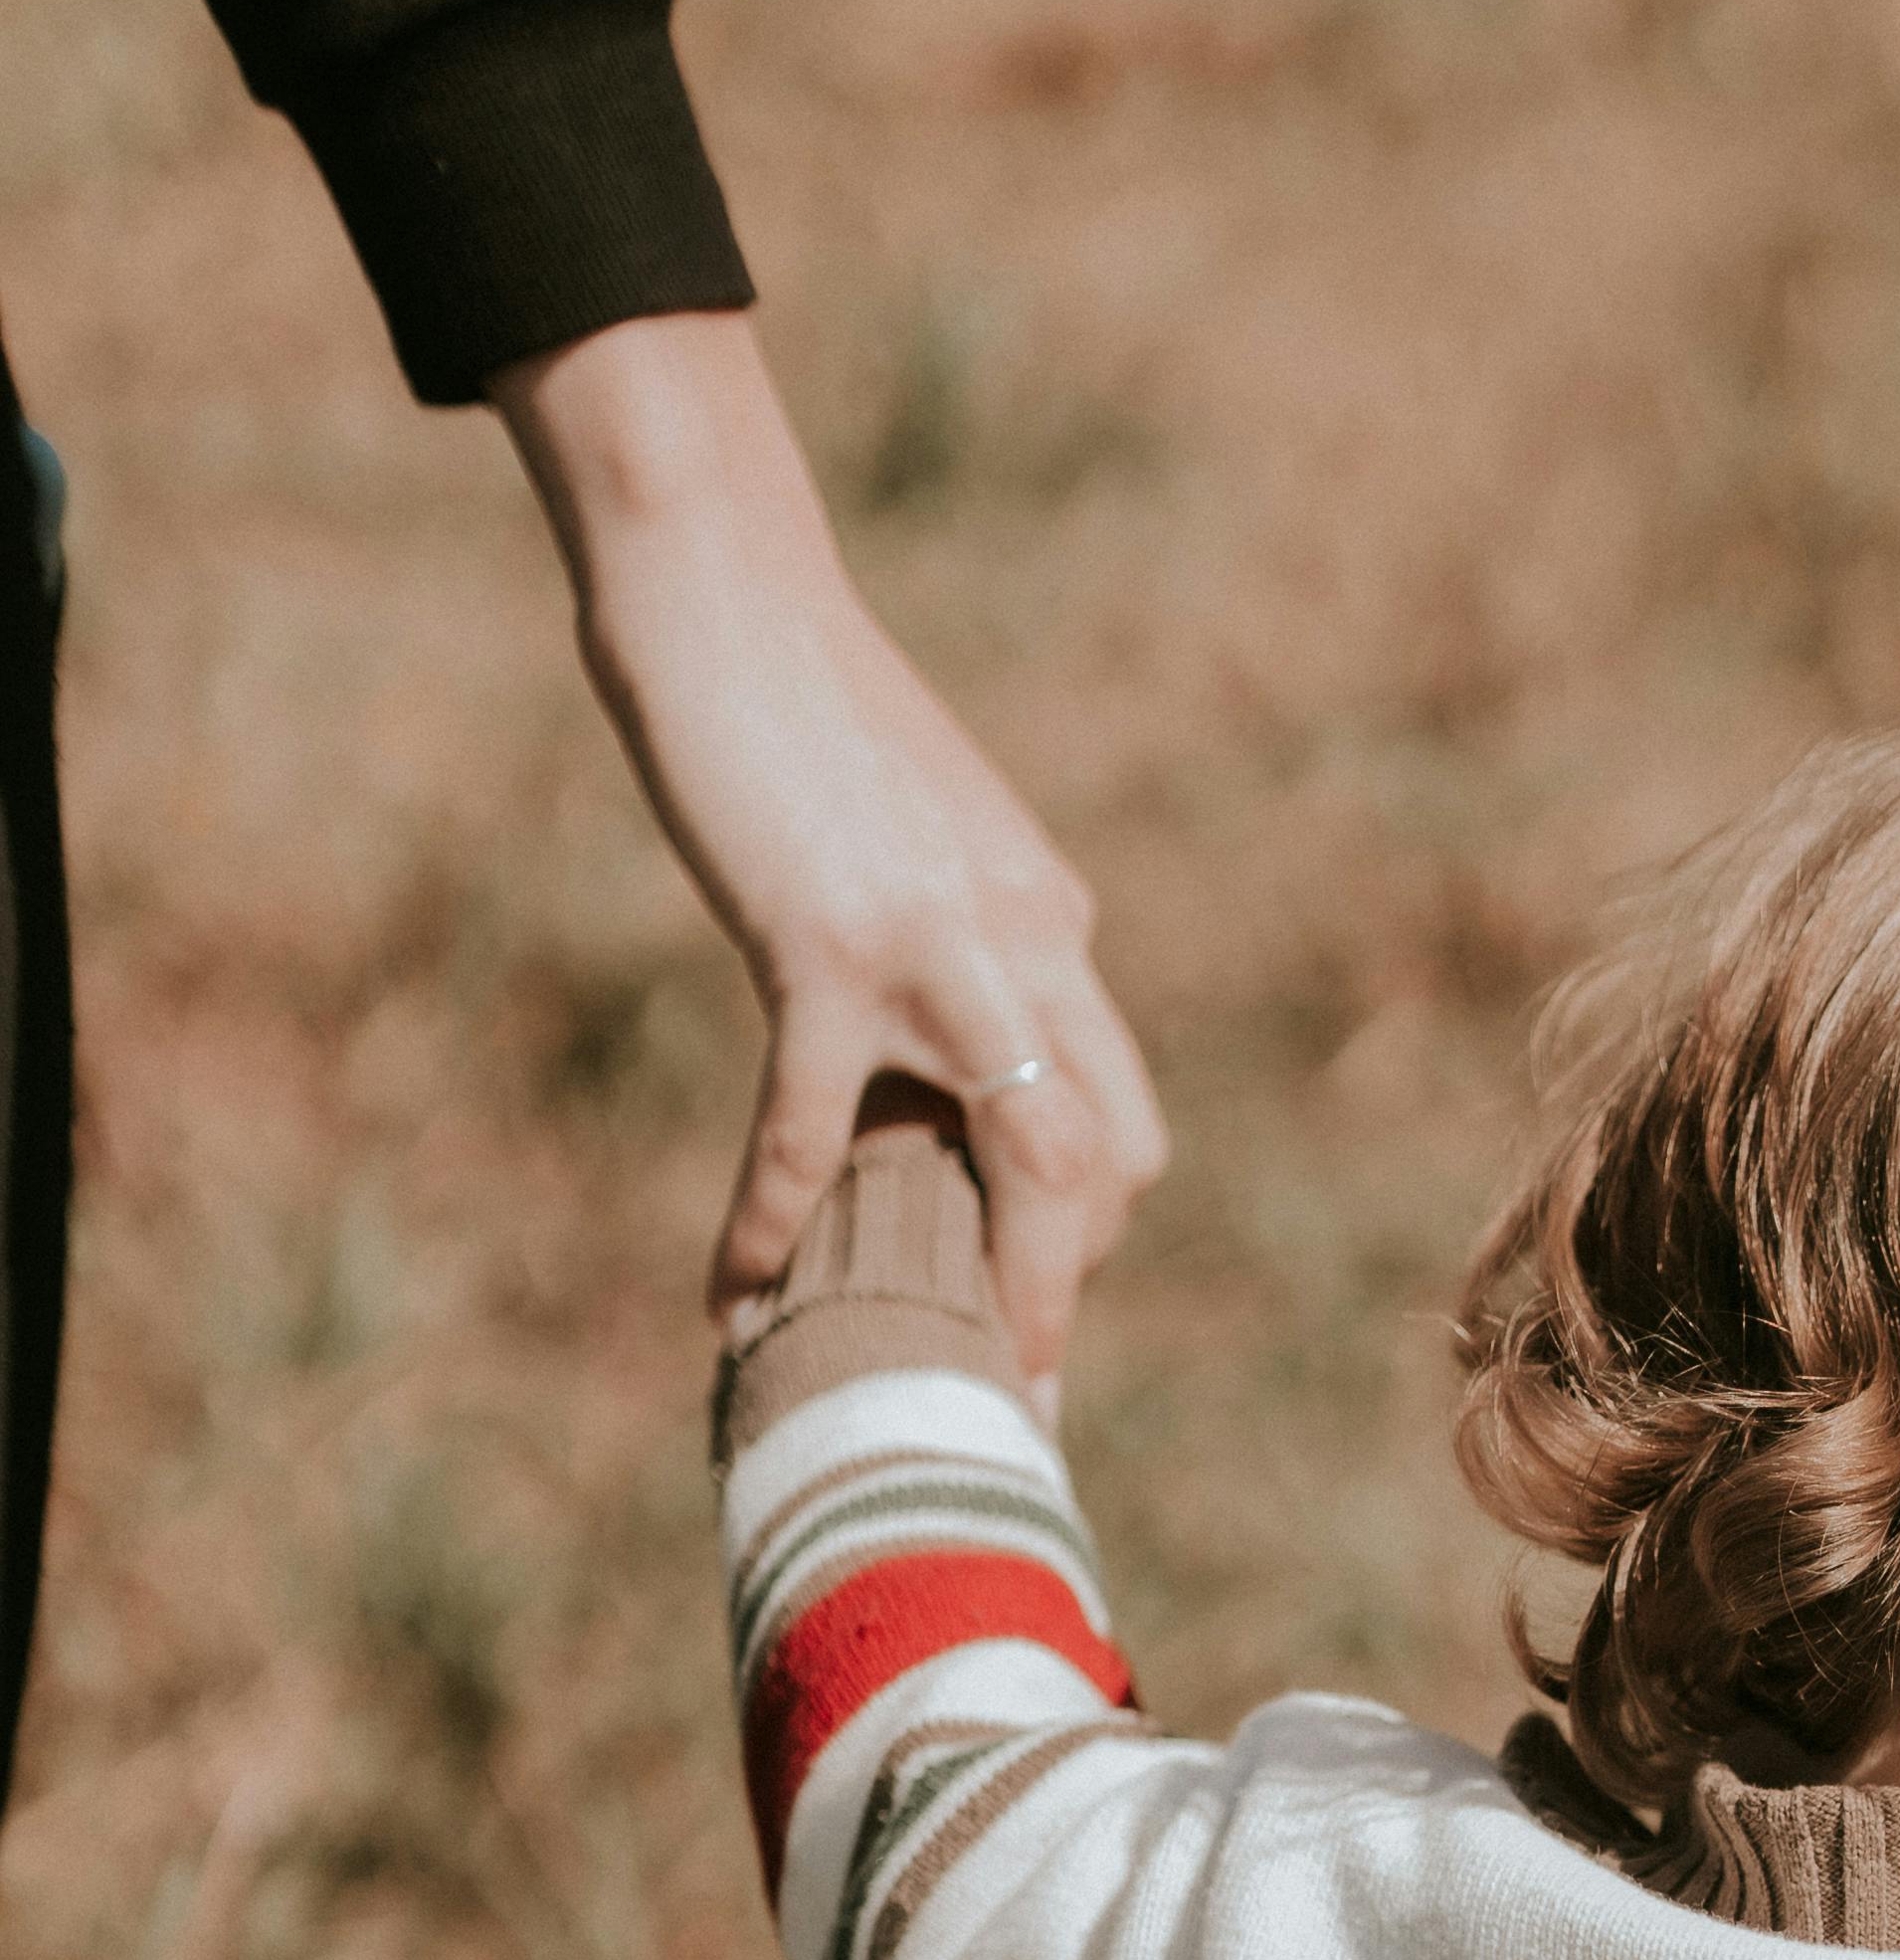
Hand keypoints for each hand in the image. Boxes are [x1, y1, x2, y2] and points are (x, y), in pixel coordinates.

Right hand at [488, 311, 1163, 1368]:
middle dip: (1067, 1282)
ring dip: (993, 1290)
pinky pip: (818, 1128)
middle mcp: (1032, 941)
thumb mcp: (911, 838)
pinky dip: (775, 1223)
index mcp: (1051, 920)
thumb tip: (923, 1046)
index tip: (1029, 1307)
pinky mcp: (830, 947)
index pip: (1116, 1111)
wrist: (722, 579)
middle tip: (1010, 1380)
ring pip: (1029, 1166)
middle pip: (1112, 1161)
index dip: (1083, 1227)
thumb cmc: (797, 706)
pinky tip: (734, 1296)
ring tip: (932, 1379)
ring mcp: (944, 948)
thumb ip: (945, 941)